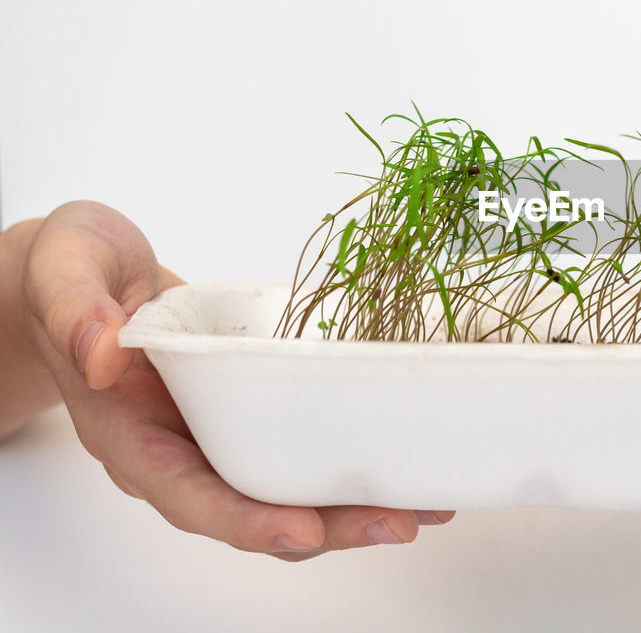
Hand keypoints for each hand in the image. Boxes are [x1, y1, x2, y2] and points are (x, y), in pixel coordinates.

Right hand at [17, 200, 454, 559]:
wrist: (87, 277)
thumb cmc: (71, 272)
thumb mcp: (62, 267)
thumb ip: (74, 306)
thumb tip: (101, 350)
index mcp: (128, 434)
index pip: (188, 496)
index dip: (246, 519)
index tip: (305, 527)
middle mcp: (176, 452)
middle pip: (253, 511)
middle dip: (329, 526)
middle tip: (401, 522)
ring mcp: (215, 439)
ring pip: (285, 493)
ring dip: (352, 508)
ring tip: (424, 506)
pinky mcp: (248, 416)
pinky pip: (299, 454)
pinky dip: (350, 467)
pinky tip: (405, 464)